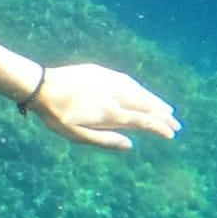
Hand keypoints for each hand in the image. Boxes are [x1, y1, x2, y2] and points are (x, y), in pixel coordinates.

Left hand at [26, 63, 179, 152]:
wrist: (40, 86)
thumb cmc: (56, 115)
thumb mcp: (76, 135)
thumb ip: (105, 140)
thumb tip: (130, 145)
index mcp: (109, 112)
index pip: (141, 121)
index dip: (158, 128)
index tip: (170, 134)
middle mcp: (113, 95)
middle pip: (145, 105)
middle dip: (162, 115)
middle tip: (176, 125)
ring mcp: (108, 81)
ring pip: (138, 91)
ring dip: (154, 100)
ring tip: (167, 110)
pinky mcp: (100, 72)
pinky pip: (127, 80)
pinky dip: (140, 88)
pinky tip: (144, 92)